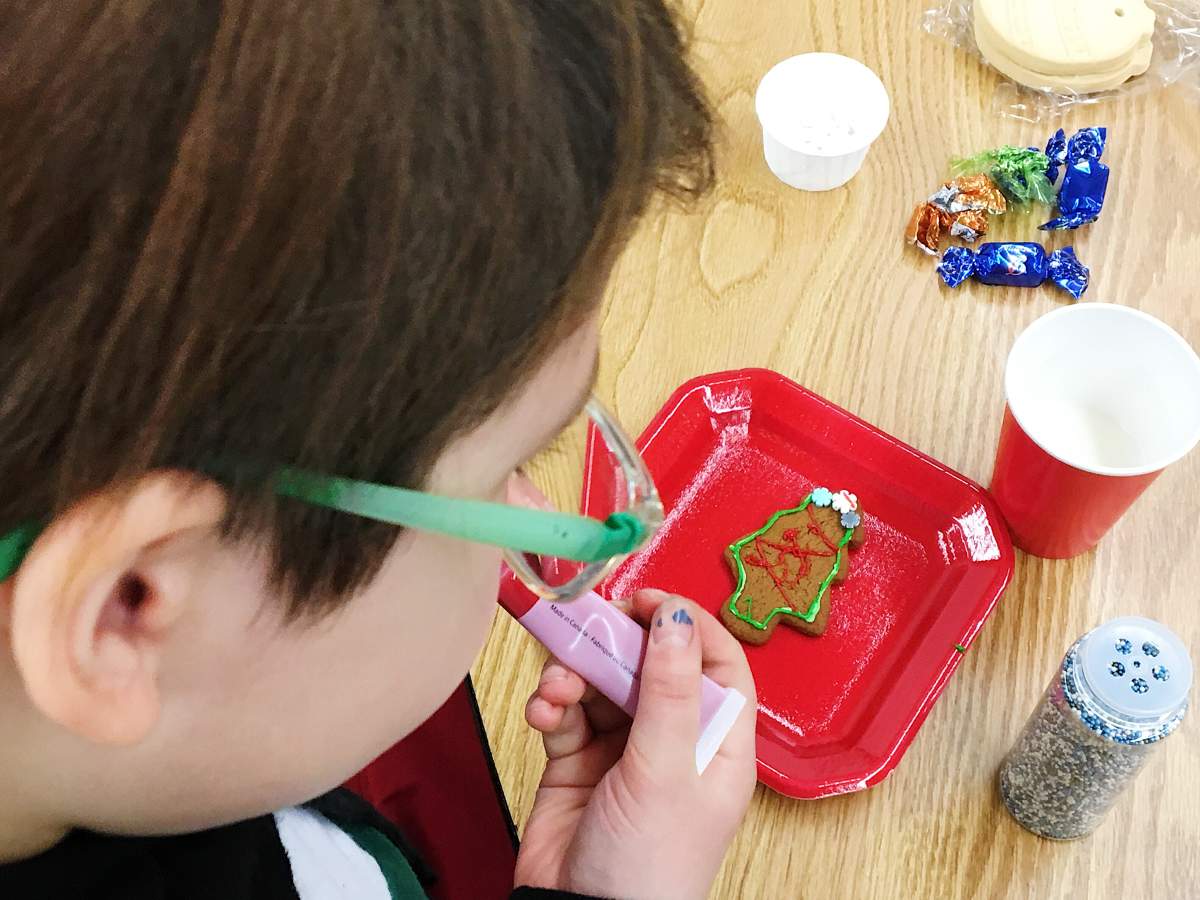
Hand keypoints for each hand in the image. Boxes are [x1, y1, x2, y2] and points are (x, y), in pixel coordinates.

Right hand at [515, 588, 756, 899]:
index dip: (688, 626)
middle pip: (652, 666)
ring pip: (602, 683)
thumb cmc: (648, 866)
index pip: (718, 665)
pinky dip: (553, 703)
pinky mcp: (578, 761)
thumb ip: (670, 689)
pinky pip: (567, 711)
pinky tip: (544, 711)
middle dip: (618, 645)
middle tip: (591, 626)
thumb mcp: (666, 769)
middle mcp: (675, 743)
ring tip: (558, 688)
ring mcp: (624, 752)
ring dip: (576, 675)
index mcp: (718, 745)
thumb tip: (677, 617)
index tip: (651, 601)